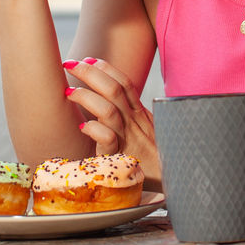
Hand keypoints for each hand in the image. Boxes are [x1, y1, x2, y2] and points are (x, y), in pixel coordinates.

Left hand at [64, 57, 160, 184]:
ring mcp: (129, 140)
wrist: (175, 184)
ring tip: (69, 92)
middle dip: (90, 73)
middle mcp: (135, 124)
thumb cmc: (159, 162)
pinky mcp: (121, 159)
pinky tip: (82, 126)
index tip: (89, 59)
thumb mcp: (149, 134)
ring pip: (108, 110)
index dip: (106, 68)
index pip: (125, 83)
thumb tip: (113, 106)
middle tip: (69, 63)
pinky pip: (108, 139)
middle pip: (113, 89)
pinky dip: (94, 129)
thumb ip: (134, 120)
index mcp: (141, 116)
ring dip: (86, 97)